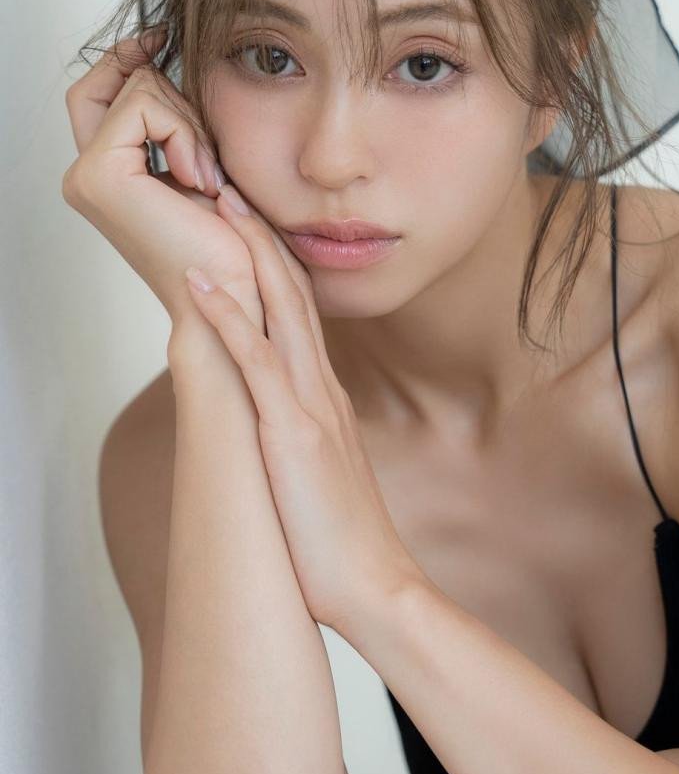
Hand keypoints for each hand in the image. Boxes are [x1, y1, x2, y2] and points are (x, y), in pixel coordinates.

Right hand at [61, 27, 261, 327]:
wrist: (237, 293)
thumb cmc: (230, 245)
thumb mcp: (202, 165)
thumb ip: (175, 123)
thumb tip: (162, 59)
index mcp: (104, 175)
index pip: (100, 90)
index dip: (127, 57)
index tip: (162, 35)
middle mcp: (84, 175)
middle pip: (117, 81)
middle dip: (174, 98)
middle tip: (205, 157)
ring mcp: (87, 176)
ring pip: (140, 89)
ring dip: (190, 124)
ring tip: (207, 179)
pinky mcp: (102, 175)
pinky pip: (147, 107)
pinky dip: (185, 134)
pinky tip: (201, 181)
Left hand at [180, 183, 427, 636]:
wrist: (378, 588)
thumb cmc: (348, 545)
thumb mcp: (328, 477)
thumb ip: (314, 441)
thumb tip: (290, 427)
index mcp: (327, 401)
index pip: (302, 318)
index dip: (277, 267)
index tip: (254, 227)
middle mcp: (322, 391)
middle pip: (293, 296)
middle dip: (262, 238)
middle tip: (234, 186)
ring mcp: (309, 408)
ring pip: (278, 311)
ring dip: (247, 254)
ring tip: (219, 205)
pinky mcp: (293, 434)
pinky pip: (257, 364)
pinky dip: (228, 319)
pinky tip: (204, 285)